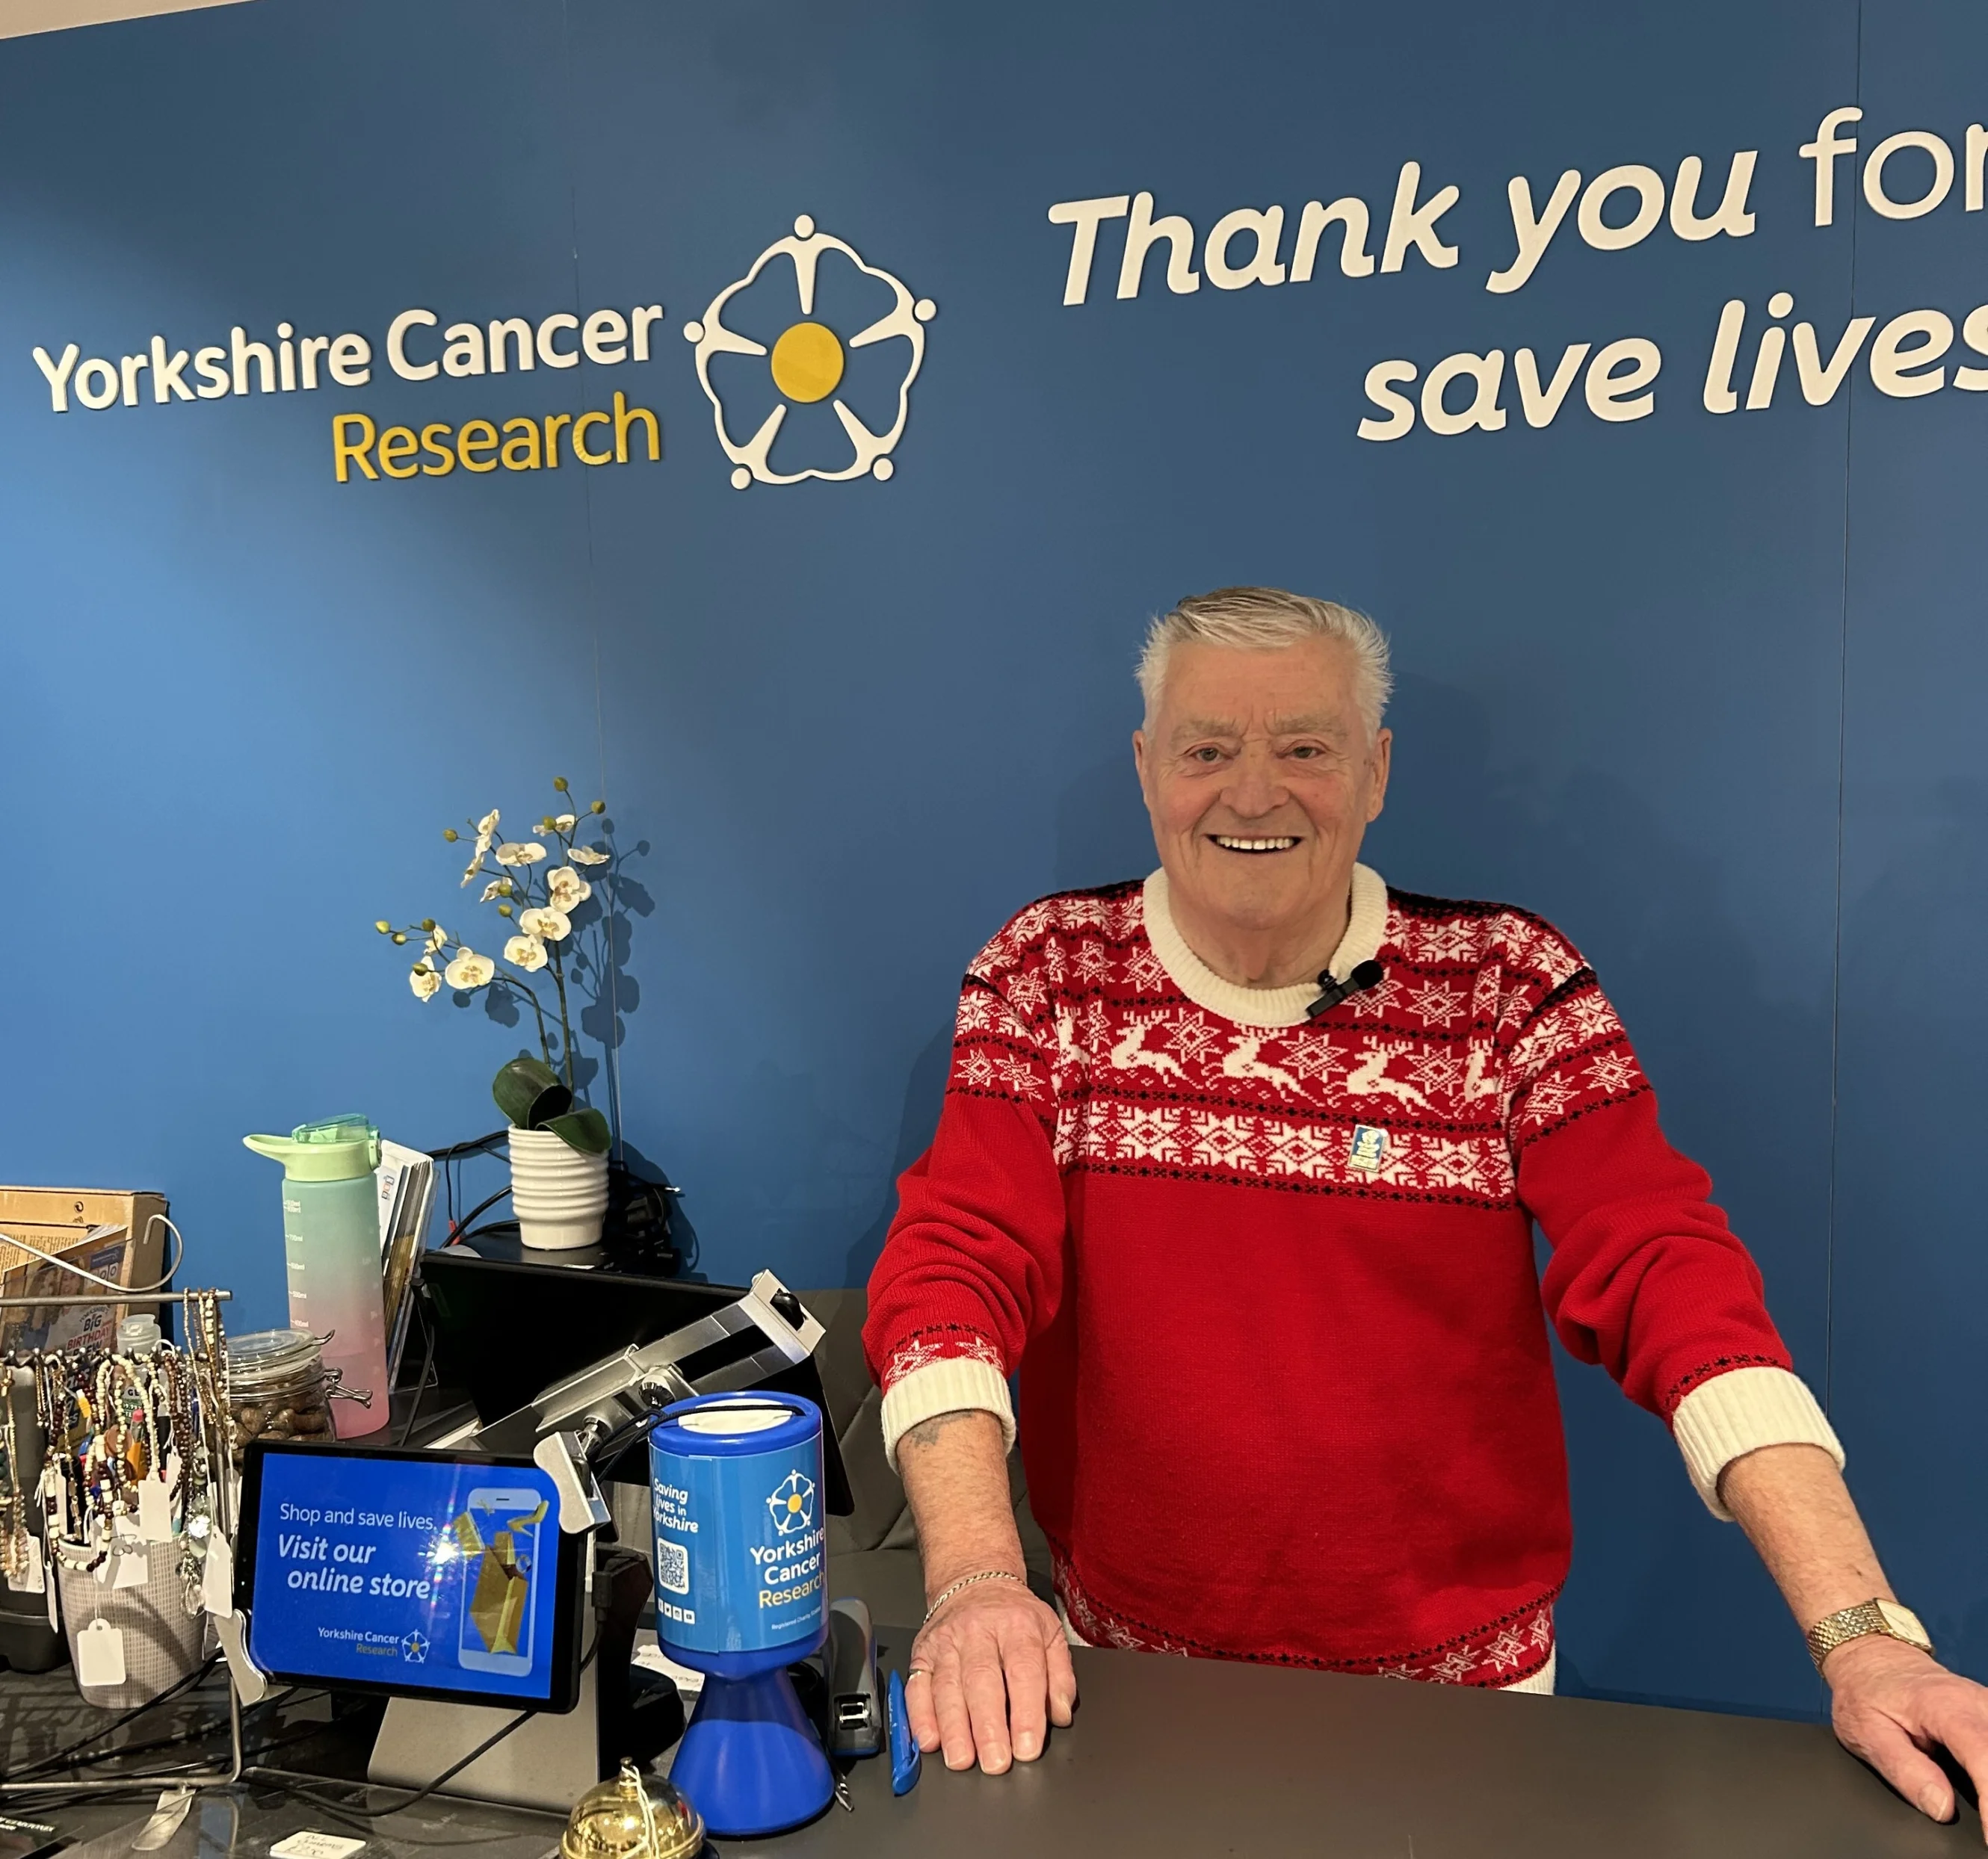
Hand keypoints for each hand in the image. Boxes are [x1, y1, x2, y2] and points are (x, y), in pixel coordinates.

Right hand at [904, 1578, 1076, 1773]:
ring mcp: (946, 1642)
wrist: (974, 1581)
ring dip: (953, 1728)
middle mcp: (978, 1632)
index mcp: (1017, 1626)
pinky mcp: (922, 1653)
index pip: (1023, 1671)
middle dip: (987, 1727)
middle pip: (981, 1681)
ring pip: (947, 1686)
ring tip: (961, 1760)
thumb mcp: (1050, 1634)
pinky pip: (917, 1686)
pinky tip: (928, 1741)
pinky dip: (920, 1716)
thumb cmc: (1015, 1618)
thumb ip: (1060, 1676)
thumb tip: (1059, 1715)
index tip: (1027, 1748)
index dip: (1026, 1713)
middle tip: (995, 1763)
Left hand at [1827, 1634, 1987, 1828]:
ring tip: (1986, 1816)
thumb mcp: (1866, 1731)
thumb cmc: (1866, 1693)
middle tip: (1985, 1832)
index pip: (1983, 1756)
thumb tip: (1942, 1808)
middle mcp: (1976, 1703)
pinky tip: (1984, 1790)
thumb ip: (1904, 1770)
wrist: (1872, 1659)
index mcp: (1944, 1707)